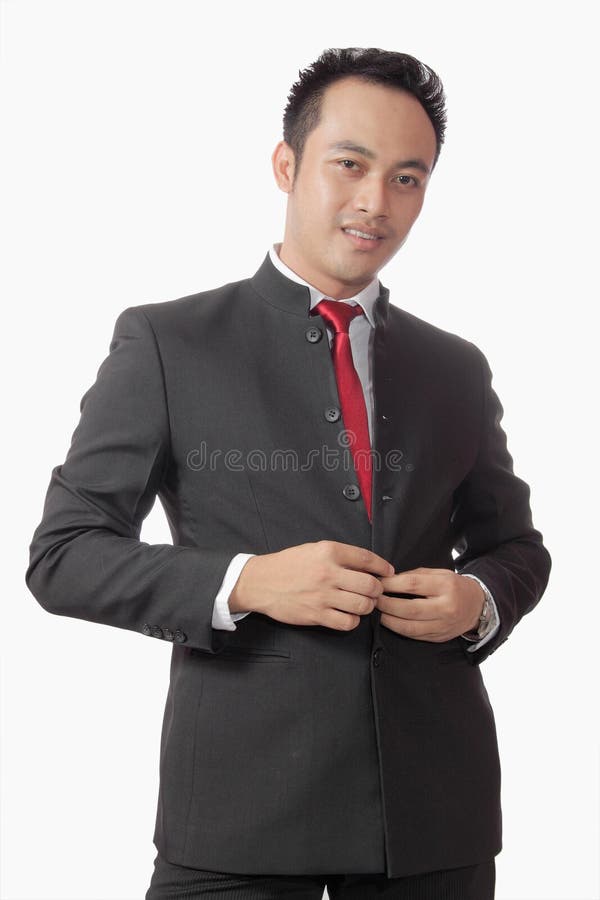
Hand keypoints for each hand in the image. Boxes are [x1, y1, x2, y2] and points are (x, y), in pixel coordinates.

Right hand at [229, 540, 393, 631]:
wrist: (260, 582)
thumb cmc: (288, 565)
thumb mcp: (314, 550)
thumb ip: (340, 556)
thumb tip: (367, 565)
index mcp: (328, 552)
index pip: (366, 558)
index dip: (382, 566)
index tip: (387, 572)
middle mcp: (328, 573)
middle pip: (370, 585)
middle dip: (377, 590)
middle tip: (374, 591)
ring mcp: (322, 595)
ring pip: (362, 605)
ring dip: (367, 606)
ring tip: (361, 603)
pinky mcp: (316, 614)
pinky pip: (347, 622)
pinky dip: (353, 620)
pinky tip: (348, 615)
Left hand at [375, 567, 484, 642]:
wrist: (476, 606)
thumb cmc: (453, 586)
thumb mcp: (439, 573)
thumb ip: (415, 576)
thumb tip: (389, 580)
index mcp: (446, 586)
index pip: (413, 585)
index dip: (392, 584)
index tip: (379, 583)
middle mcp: (446, 607)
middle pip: (409, 609)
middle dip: (387, 604)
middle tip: (374, 599)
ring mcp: (443, 625)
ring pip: (410, 627)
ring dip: (389, 620)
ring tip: (378, 612)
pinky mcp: (439, 637)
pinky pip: (414, 635)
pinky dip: (399, 629)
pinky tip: (390, 622)